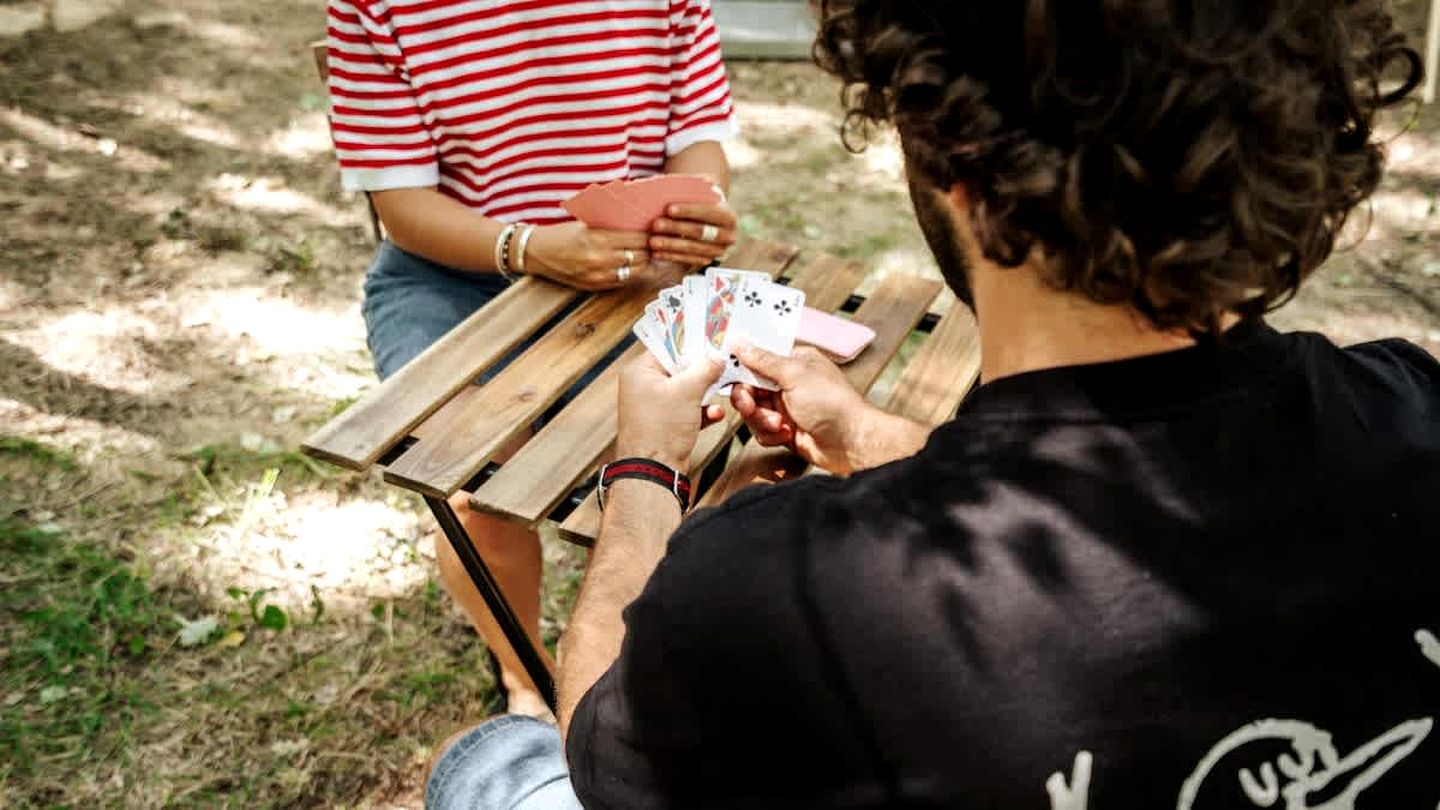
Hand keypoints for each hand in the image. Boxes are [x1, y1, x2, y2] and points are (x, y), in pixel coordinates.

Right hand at [525, 223, 657, 290]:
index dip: (649, 235)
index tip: (654, 232)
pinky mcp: (594, 286)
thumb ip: (610, 227)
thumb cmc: (560, 234)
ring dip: (643, 264)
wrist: (536, 252)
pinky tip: (633, 267)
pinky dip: (630, 274)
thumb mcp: (586, 224)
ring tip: (646, 256)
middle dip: (650, 250)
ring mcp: (598, 275)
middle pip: (640, 256)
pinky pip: (622, 282)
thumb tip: (636, 225)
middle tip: (655, 244)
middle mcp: (601, 259)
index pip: (637, 239)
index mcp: (599, 238)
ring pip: (635, 272)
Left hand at [617, 354, 725, 470]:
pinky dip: (702, 411)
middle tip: (722, 366)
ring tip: (721, 391)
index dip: (691, 345)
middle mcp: (643, 386)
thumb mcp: (688, 390)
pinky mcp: (665, 424)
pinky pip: (687, 410)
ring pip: (686, 391)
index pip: (668, 348)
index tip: (713, 342)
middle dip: (702, 371)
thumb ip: (705, 368)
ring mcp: (654, 407)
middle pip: (679, 369)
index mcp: (640, 371)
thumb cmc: (660, 429)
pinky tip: (715, 414)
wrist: (654, 470)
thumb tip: (716, 357)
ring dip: (705, 393)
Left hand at [649, 199, 737, 267]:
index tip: (669, 208)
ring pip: (693, 248)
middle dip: (676, 228)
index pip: (709, 211)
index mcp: (729, 216)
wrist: (711, 221)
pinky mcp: (707, 261)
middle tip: (656, 224)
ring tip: (652, 241)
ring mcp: (719, 251)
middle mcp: (728, 236)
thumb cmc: (701, 203)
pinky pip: (688, 260)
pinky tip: (656, 253)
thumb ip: (690, 192)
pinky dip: (671, 256)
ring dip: (671, 245)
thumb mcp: (702, 195)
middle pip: (700, 231)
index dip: (689, 210)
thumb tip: (665, 187)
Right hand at [728, 344, 880, 474]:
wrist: (851, 443)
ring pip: (753, 412)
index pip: (757, 359)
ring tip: (781, 425)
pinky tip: (787, 436)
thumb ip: (763, 360)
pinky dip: (770, 435)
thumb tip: (740, 342)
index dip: (741, 368)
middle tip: (751, 406)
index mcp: (794, 362)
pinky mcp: (786, 429)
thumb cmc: (832, 404)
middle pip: (750, 388)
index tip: (727, 375)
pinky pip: (762, 431)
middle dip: (750, 401)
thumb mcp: (794, 375)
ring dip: (762, 420)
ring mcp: (787, 407)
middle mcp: (789, 383)